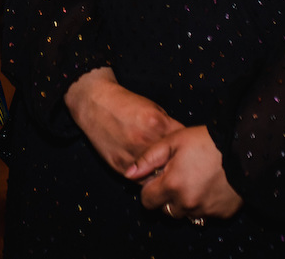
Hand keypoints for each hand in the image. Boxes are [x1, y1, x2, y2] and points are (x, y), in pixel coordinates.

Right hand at [65, 67, 183, 175]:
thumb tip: (184, 145)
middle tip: (181, 168)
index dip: (188, 151)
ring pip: (158, 177)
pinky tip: (149, 174)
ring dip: (162, 176)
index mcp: (157, 124)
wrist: (95, 103)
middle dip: (177, 166)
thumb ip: (169, 127)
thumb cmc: (125, 104)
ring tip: (165, 174)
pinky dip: (147, 179)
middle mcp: (145, 141)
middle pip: (172, 164)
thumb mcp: (153, 108)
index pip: (183, 145)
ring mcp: (132, 155)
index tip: (189, 154)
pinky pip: (141, 181)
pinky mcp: (120, 165)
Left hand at [129, 126, 242, 219]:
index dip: (149, 188)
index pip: (147, 201)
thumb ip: (148, 159)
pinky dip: (204, 205)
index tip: (158, 177)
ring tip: (194, 180)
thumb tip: (128, 174)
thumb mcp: (172, 141)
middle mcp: (187, 204)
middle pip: (165, 210)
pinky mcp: (222, 214)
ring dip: (184, 202)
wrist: (244, 148)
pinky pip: (205, 214)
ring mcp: (206, 211)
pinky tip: (209, 186)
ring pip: (185, 214)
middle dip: (166, 197)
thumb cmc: (206, 141)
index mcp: (171, 186)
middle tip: (177, 176)